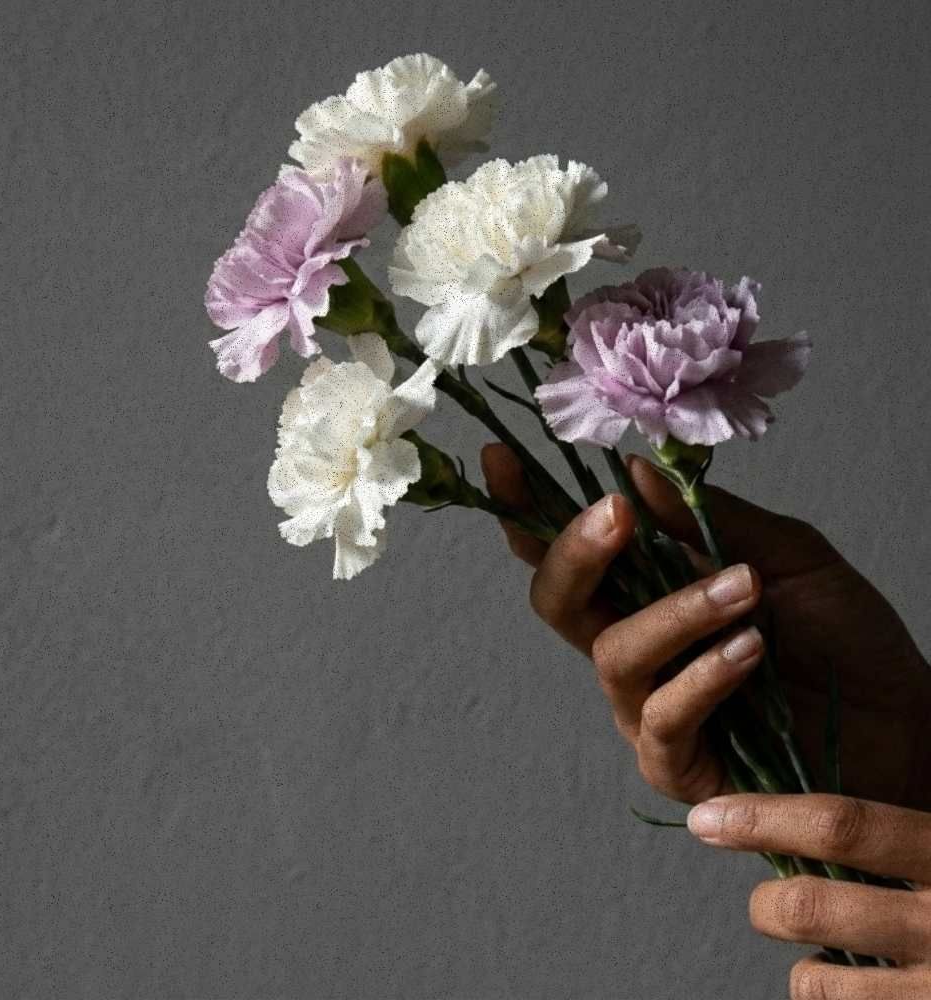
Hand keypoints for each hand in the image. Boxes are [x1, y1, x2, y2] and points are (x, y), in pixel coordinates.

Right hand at [481, 443, 930, 807]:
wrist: (909, 722)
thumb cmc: (842, 636)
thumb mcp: (782, 554)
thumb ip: (706, 519)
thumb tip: (633, 471)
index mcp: (645, 589)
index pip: (565, 549)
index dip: (524, 507)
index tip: (500, 457)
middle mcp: (631, 644)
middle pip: (555, 601)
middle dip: (574, 553)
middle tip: (617, 515)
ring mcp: (646, 705)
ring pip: (613, 653)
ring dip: (675, 613)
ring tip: (745, 592)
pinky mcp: (676, 763)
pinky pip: (661, 717)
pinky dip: (702, 677)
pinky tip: (749, 653)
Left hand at [687, 793, 930, 994]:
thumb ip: (904, 833)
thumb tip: (807, 817)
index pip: (843, 826)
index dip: (763, 818)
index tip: (706, 817)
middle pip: (811, 909)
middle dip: (767, 905)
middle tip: (766, 905)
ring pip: (819, 984)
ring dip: (802, 971)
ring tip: (824, 961)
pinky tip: (860, 993)